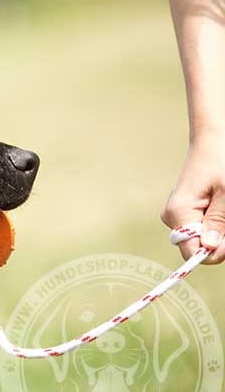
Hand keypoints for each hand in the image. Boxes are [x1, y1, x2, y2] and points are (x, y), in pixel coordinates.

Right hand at [161, 128, 224, 263]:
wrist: (213, 140)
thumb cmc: (222, 161)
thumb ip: (218, 221)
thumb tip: (209, 249)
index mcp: (178, 212)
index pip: (192, 251)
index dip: (215, 251)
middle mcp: (173, 217)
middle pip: (199, 245)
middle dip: (222, 237)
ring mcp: (178, 214)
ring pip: (204, 237)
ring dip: (222, 229)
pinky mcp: (186, 210)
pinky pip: (204, 226)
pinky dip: (219, 223)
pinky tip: (223, 206)